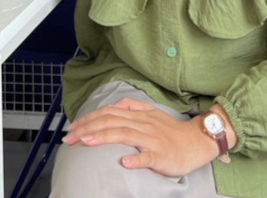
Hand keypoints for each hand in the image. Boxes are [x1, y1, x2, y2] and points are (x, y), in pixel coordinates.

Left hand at [61, 96, 219, 177]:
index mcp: (139, 114)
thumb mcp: (150, 113)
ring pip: (125, 134)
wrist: (196, 141)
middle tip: (70, 137)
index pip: (109, 113)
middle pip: (112, 122)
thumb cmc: (171, 131)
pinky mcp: (161, 155)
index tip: (72, 127)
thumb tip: (113, 105)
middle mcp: (143, 124)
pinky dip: (136, 159)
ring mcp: (152, 139)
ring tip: (87, 142)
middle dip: (89, 128)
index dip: (89, 118)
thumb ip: (132, 107)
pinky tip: (124, 162)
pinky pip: (148, 157)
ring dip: (104, 137)